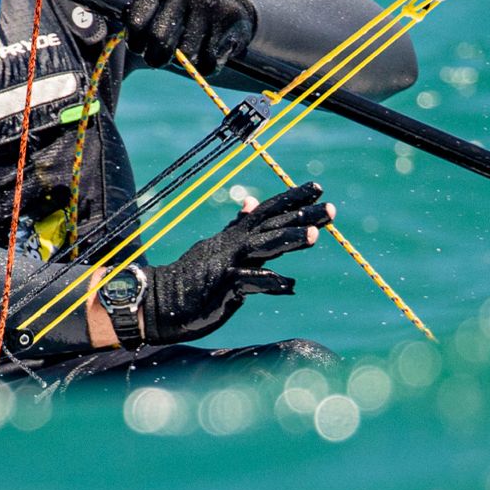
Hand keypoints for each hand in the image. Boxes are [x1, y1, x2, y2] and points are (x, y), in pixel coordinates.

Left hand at [126, 0, 255, 74]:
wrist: (227, 5)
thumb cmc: (178, 15)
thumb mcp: (155, 10)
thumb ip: (133, 26)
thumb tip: (94, 38)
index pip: (135, 22)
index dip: (135, 43)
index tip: (140, 46)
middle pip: (159, 41)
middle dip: (157, 58)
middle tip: (159, 58)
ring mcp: (207, 4)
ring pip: (187, 55)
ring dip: (185, 63)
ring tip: (188, 50)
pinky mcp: (229, 20)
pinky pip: (209, 62)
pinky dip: (207, 67)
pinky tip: (208, 50)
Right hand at [144, 182, 333, 344]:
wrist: (159, 301)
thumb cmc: (192, 278)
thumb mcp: (217, 247)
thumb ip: (236, 227)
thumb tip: (250, 204)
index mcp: (236, 237)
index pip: (269, 212)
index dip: (293, 200)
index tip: (318, 189)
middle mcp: (234, 245)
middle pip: (273, 225)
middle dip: (303, 216)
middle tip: (331, 208)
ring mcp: (228, 264)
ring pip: (263, 246)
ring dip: (289, 239)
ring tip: (315, 235)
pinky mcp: (222, 288)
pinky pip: (248, 282)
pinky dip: (268, 280)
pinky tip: (289, 283)